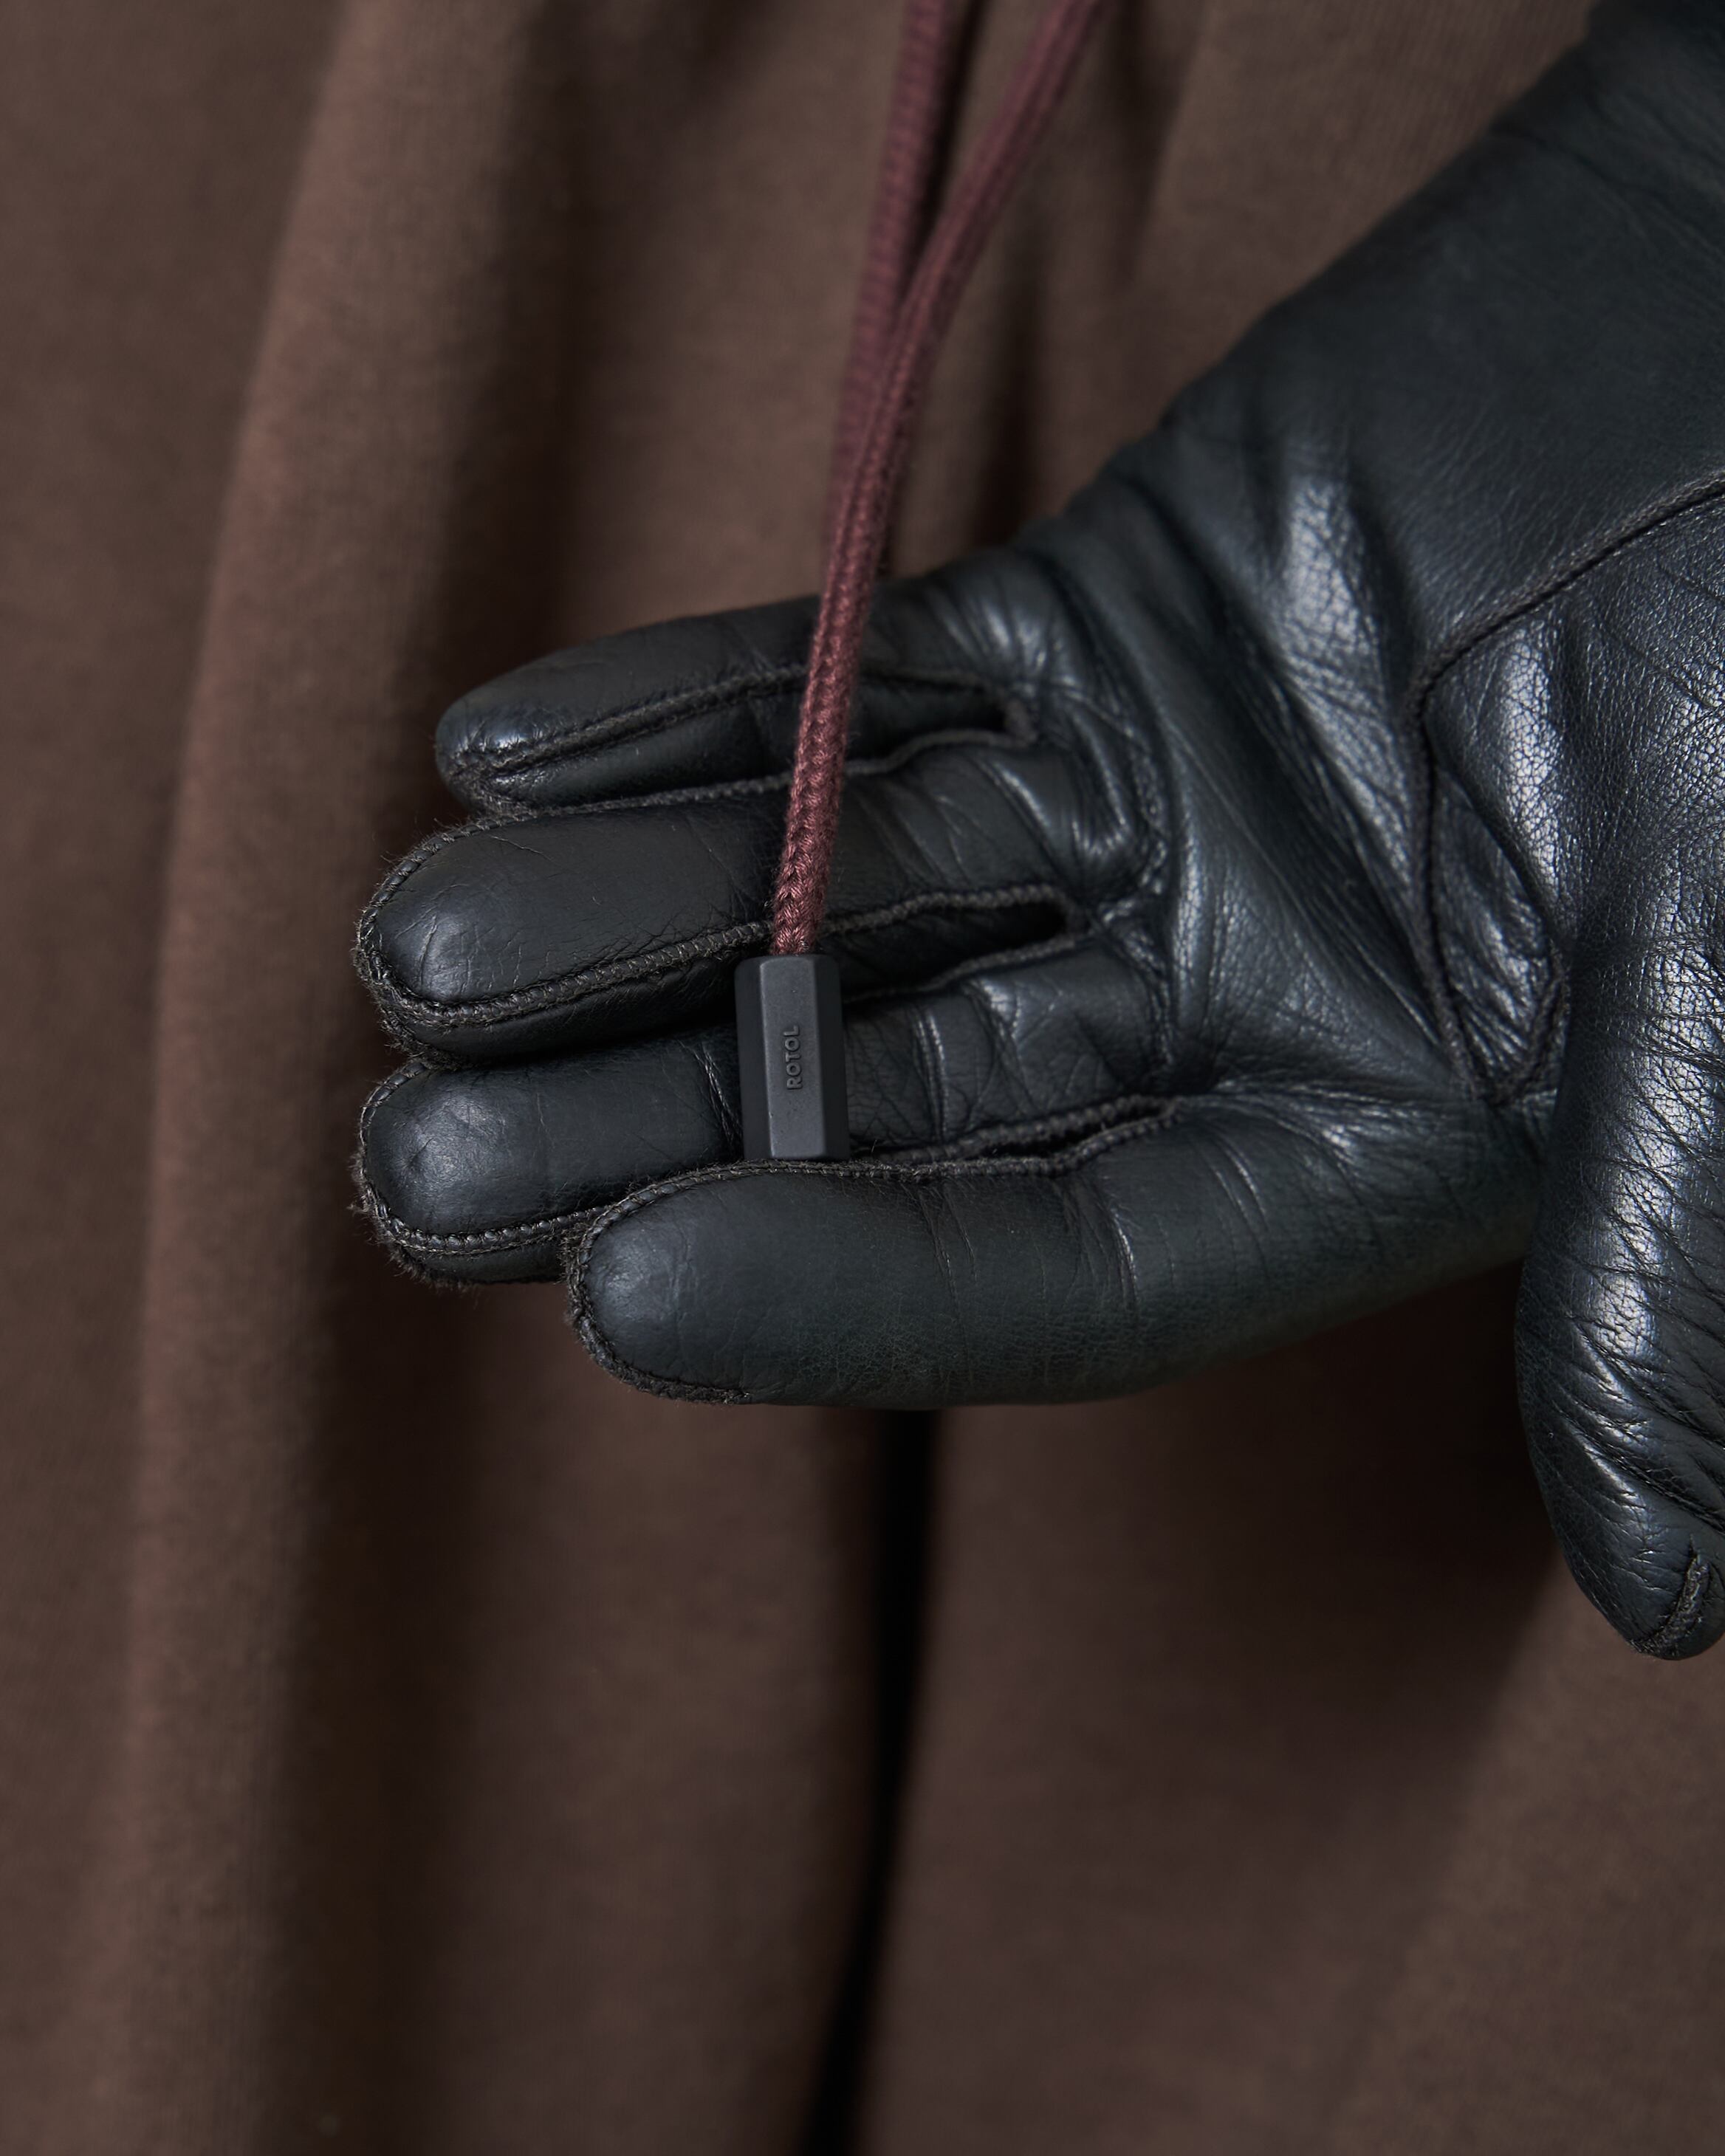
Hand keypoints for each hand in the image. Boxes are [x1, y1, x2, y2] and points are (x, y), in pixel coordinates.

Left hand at [358, 0, 1724, 1655]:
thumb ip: (1675, 1244)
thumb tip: (1683, 1587)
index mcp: (1365, 1119)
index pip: (1071, 1258)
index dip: (847, 1284)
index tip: (618, 1284)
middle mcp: (1228, 988)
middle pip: (902, 1095)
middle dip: (663, 1125)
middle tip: (417, 1167)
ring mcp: (1146, 806)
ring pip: (843, 894)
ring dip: (630, 914)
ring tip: (417, 949)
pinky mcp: (1095, 622)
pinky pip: (866, 677)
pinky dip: (699, 707)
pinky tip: (507, 751)